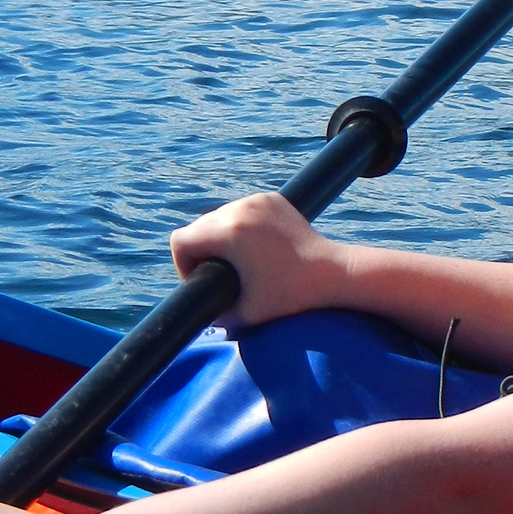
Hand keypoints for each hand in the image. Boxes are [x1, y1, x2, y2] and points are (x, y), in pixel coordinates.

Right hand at [169, 192, 347, 326]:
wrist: (331, 272)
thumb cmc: (290, 295)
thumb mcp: (246, 313)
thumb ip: (215, 315)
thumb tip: (197, 313)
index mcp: (228, 231)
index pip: (181, 240)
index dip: (183, 264)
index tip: (202, 278)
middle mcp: (238, 209)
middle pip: (198, 226)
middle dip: (202, 250)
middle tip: (220, 273)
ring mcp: (256, 201)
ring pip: (219, 216)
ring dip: (221, 236)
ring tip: (239, 259)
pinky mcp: (270, 199)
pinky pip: (241, 210)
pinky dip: (242, 225)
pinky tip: (255, 245)